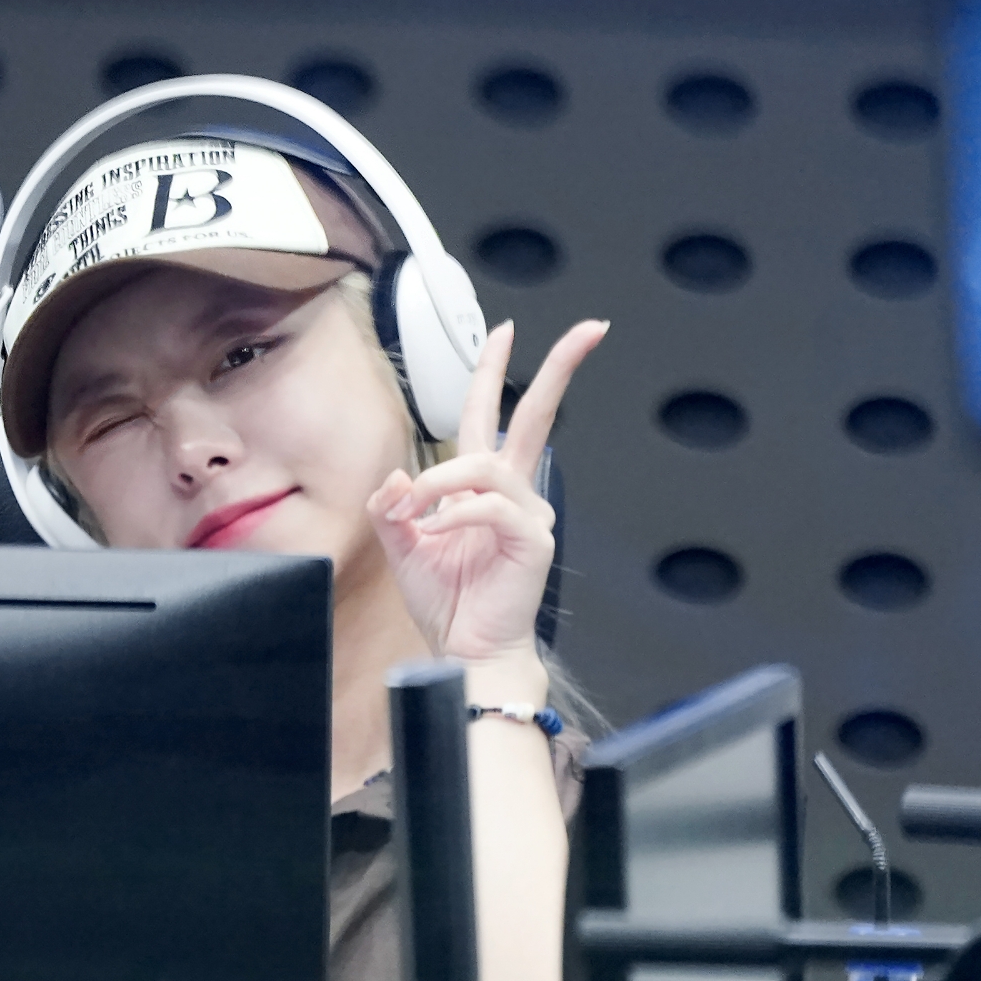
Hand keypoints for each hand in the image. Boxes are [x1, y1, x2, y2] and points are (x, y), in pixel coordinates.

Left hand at [365, 317, 607, 671]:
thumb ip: (393, 507)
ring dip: (441, 480)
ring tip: (415, 512)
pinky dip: (454, 516)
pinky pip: (489, 508)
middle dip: (557, 369)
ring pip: (486, 466)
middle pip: (536, 417)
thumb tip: (397, 476)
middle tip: (587, 329)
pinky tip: (434, 532)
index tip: (503, 331)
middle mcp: (515, 493)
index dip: (493, 372)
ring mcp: (529, 514)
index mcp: (485, 488)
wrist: (467, 650)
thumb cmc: (448, 602)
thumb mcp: (403, 547)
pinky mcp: (533, 539)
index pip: (494, 417)